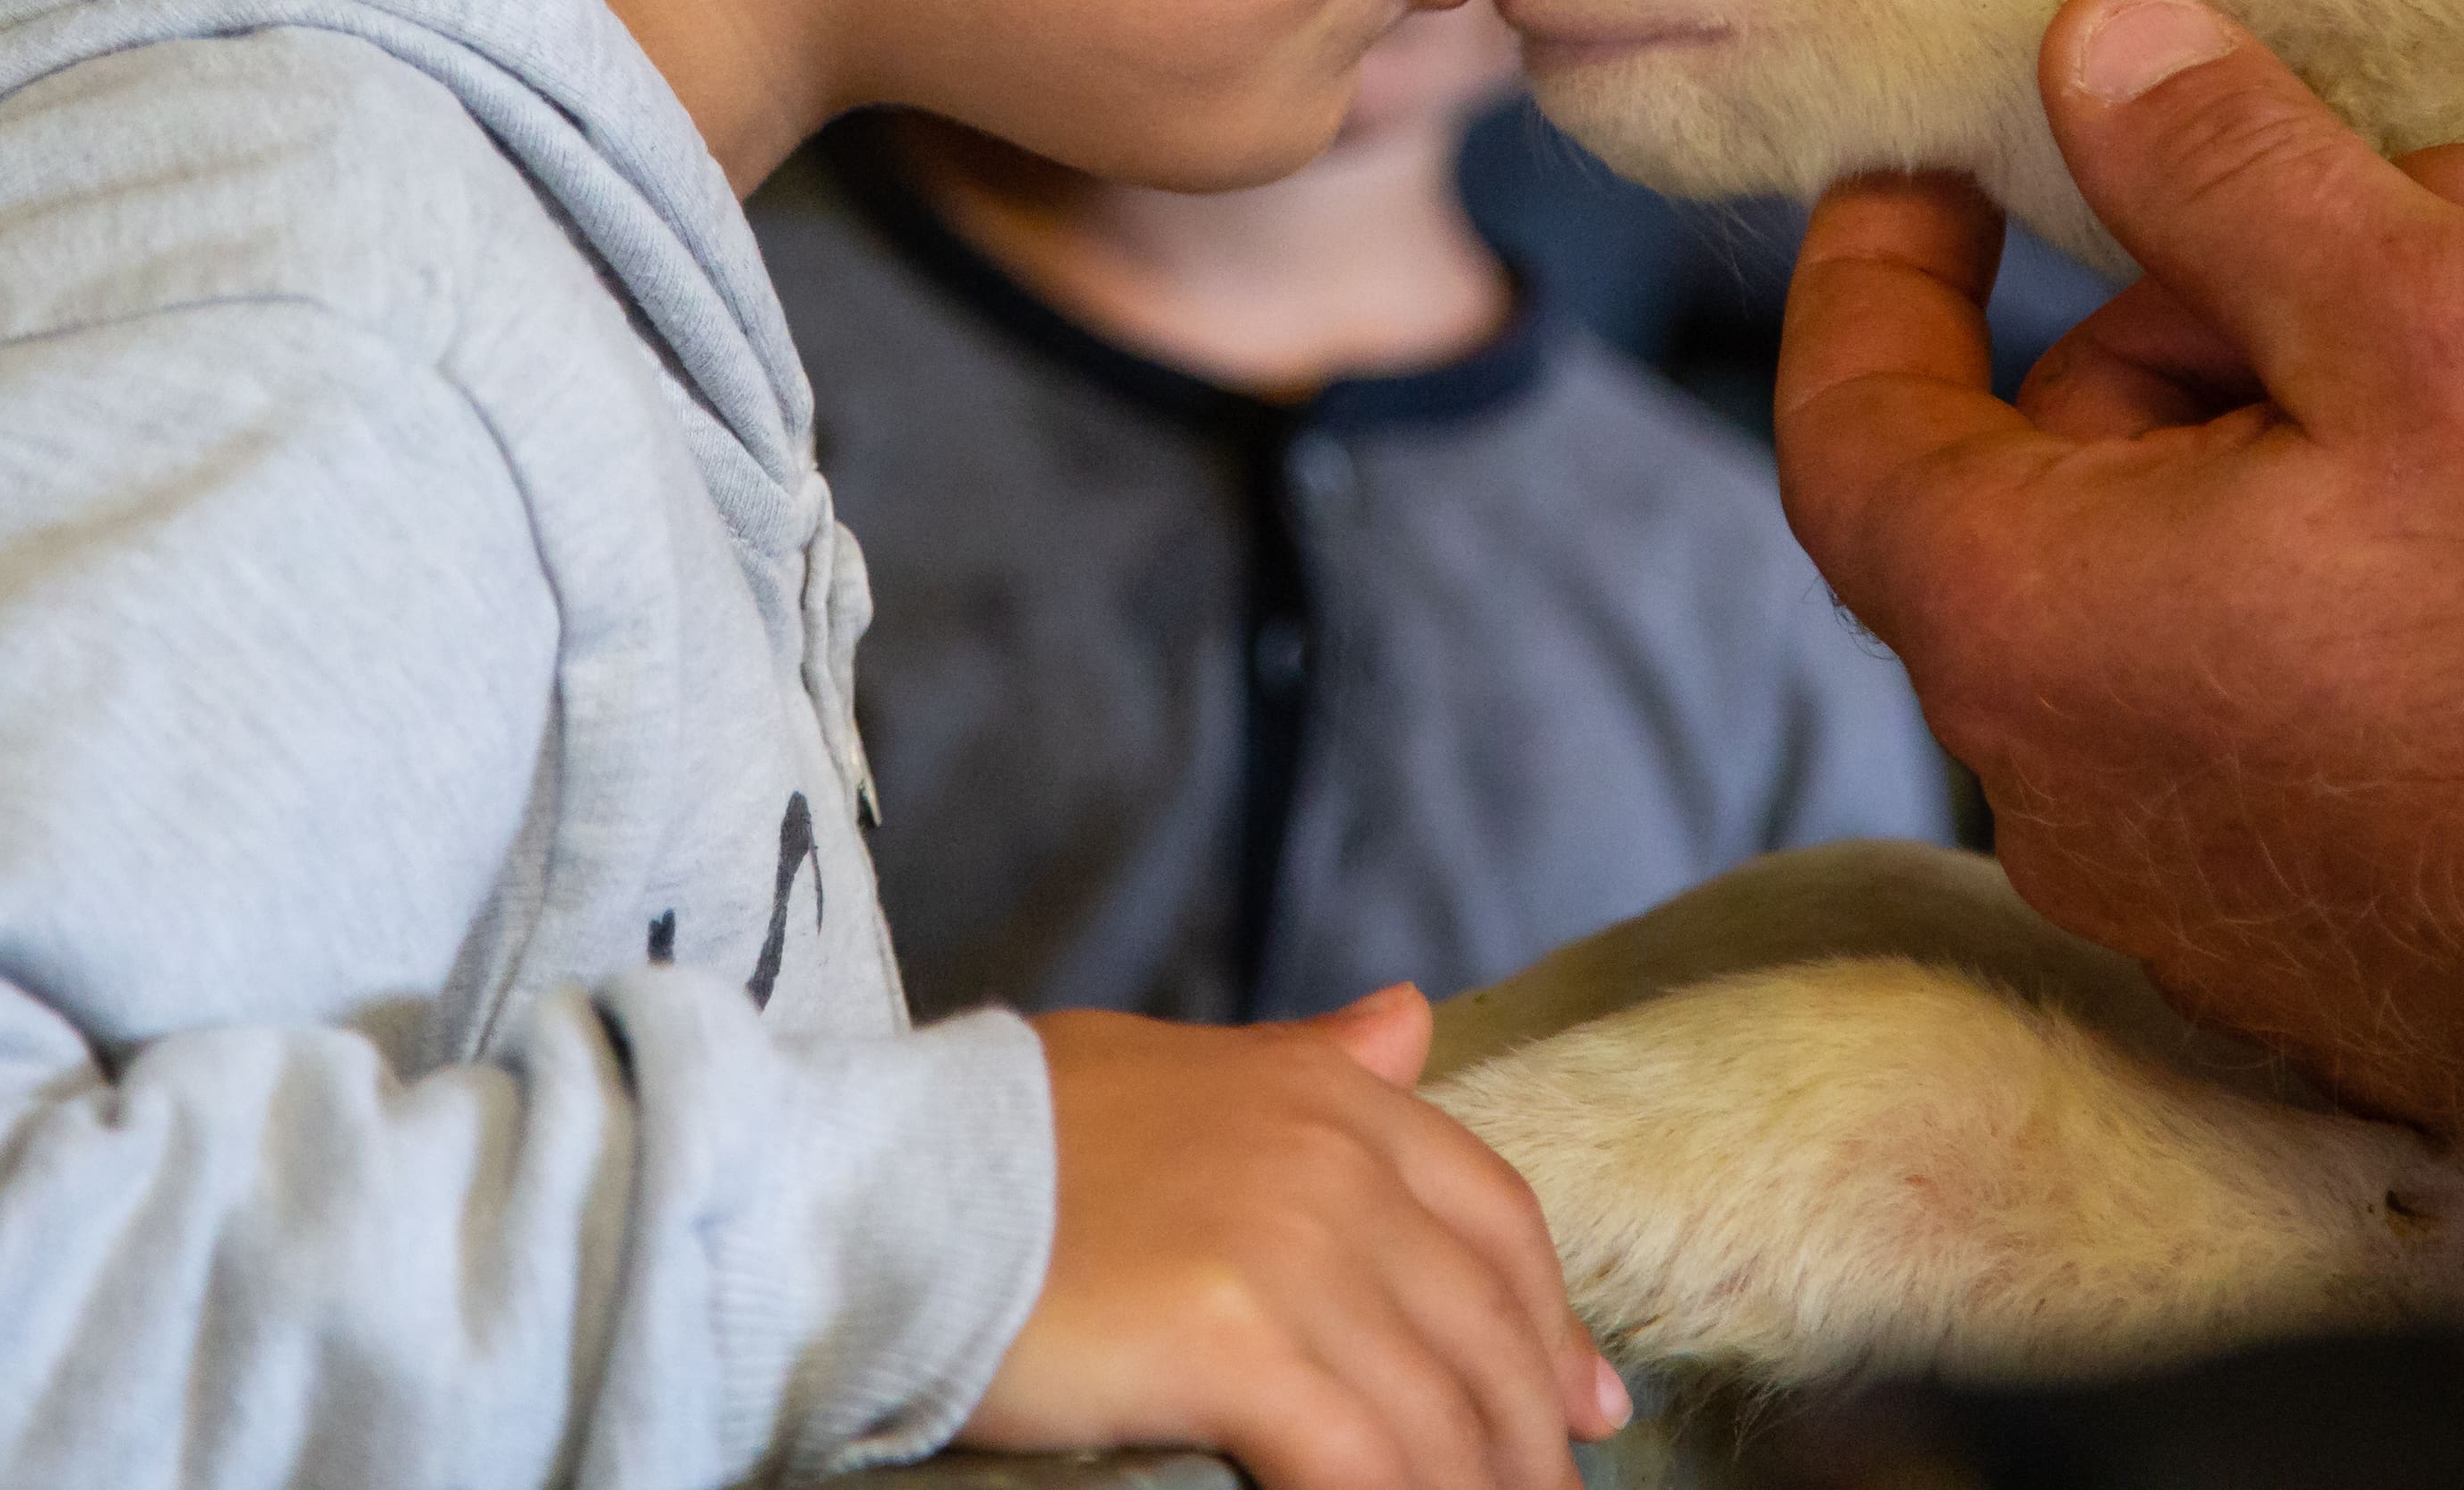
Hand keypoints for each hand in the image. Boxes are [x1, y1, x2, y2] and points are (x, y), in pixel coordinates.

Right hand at [964, 982, 1628, 1489]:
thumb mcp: (1169, 1069)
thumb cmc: (997, 1141)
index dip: (1552, 1325)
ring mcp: (1295, 1250)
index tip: (1588, 1409)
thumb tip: (1413, 1018)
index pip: (1493, 1218)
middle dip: (1532, 1441)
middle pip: (1488, 1329)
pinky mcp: (1240, 1343)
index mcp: (1324, 1094)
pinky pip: (1368, 1463)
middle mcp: (1332, 1161)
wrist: (875, 1188)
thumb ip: (1299, 1062)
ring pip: (1444, 1414)